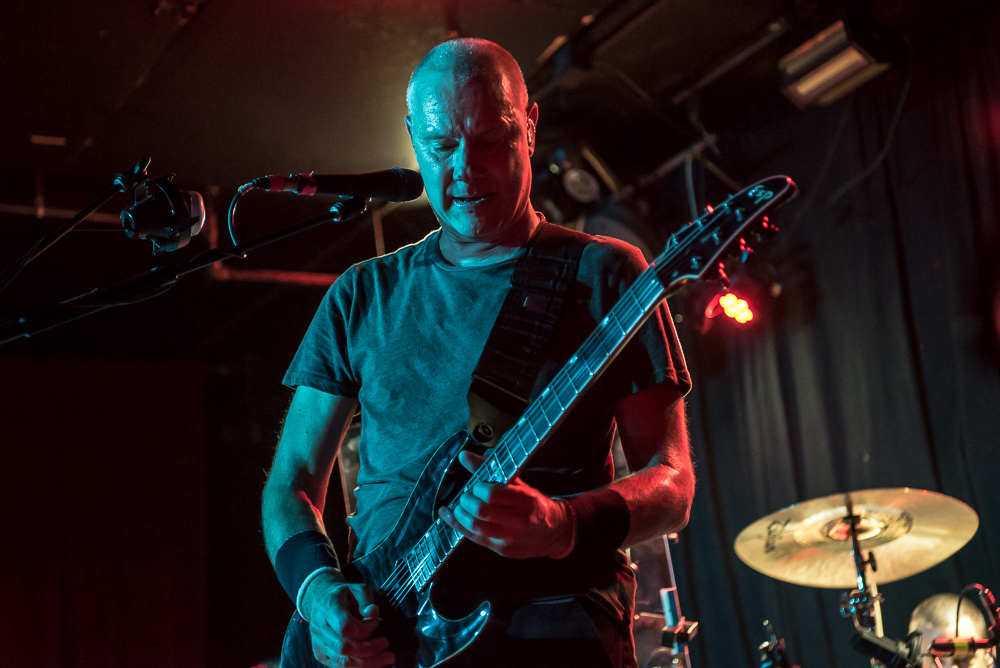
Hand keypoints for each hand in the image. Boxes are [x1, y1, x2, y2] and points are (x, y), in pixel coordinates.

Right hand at [301, 572, 394, 667]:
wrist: (322, 601)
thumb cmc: (345, 595)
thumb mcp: (358, 589)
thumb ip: (367, 601)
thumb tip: (373, 614)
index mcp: (328, 608)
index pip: (345, 627)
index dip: (365, 629)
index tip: (377, 622)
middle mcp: (320, 628)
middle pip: (343, 648)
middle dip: (369, 650)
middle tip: (387, 646)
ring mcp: (318, 643)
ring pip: (342, 661)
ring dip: (367, 663)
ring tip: (386, 658)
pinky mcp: (321, 655)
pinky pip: (339, 667)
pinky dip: (358, 667)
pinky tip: (374, 662)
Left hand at [437, 450, 574, 558]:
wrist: (553, 532)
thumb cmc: (534, 505)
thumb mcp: (518, 484)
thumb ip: (490, 469)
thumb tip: (464, 456)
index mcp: (525, 500)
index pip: (493, 494)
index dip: (478, 488)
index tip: (476, 485)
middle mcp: (518, 521)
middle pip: (482, 511)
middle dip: (466, 501)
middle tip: (466, 496)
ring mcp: (509, 538)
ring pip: (475, 527)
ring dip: (459, 514)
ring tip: (458, 506)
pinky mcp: (501, 549)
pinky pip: (474, 538)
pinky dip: (457, 525)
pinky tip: (449, 516)